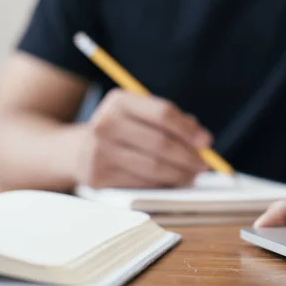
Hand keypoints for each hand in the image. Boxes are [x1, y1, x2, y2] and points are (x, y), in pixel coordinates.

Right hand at [76, 89, 211, 187]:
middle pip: (160, 143)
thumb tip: (202, 140)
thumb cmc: (123, 131)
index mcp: (120, 101)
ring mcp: (99, 151)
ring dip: (179, 174)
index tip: (206, 142)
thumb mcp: (141, 115)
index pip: (163, 114)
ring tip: (192, 176)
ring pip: (153, 167)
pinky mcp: (98, 176)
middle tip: (204, 165)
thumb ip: (173, 121)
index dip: (188, 130)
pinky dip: (162, 184)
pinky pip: (141, 183)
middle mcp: (106, 123)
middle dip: (188, 156)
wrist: (78, 150)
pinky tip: (171, 182)